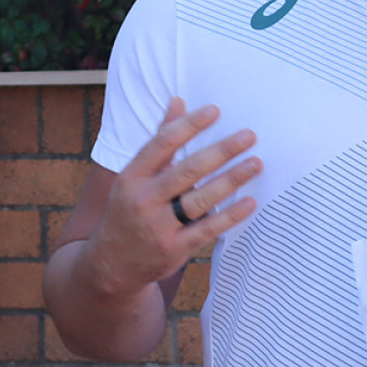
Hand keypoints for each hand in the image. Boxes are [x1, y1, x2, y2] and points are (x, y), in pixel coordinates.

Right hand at [83, 98, 260, 298]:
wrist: (110, 265)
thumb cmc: (128, 210)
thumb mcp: (134, 176)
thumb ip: (160, 141)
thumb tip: (178, 101)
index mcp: (132, 176)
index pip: (162, 144)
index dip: (189, 125)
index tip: (215, 111)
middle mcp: (144, 200)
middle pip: (188, 170)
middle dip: (221, 151)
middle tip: (249, 136)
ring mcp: (159, 226)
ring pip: (201, 199)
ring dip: (232, 179)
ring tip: (256, 163)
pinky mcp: (174, 249)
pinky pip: (208, 230)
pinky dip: (230, 215)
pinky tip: (250, 201)